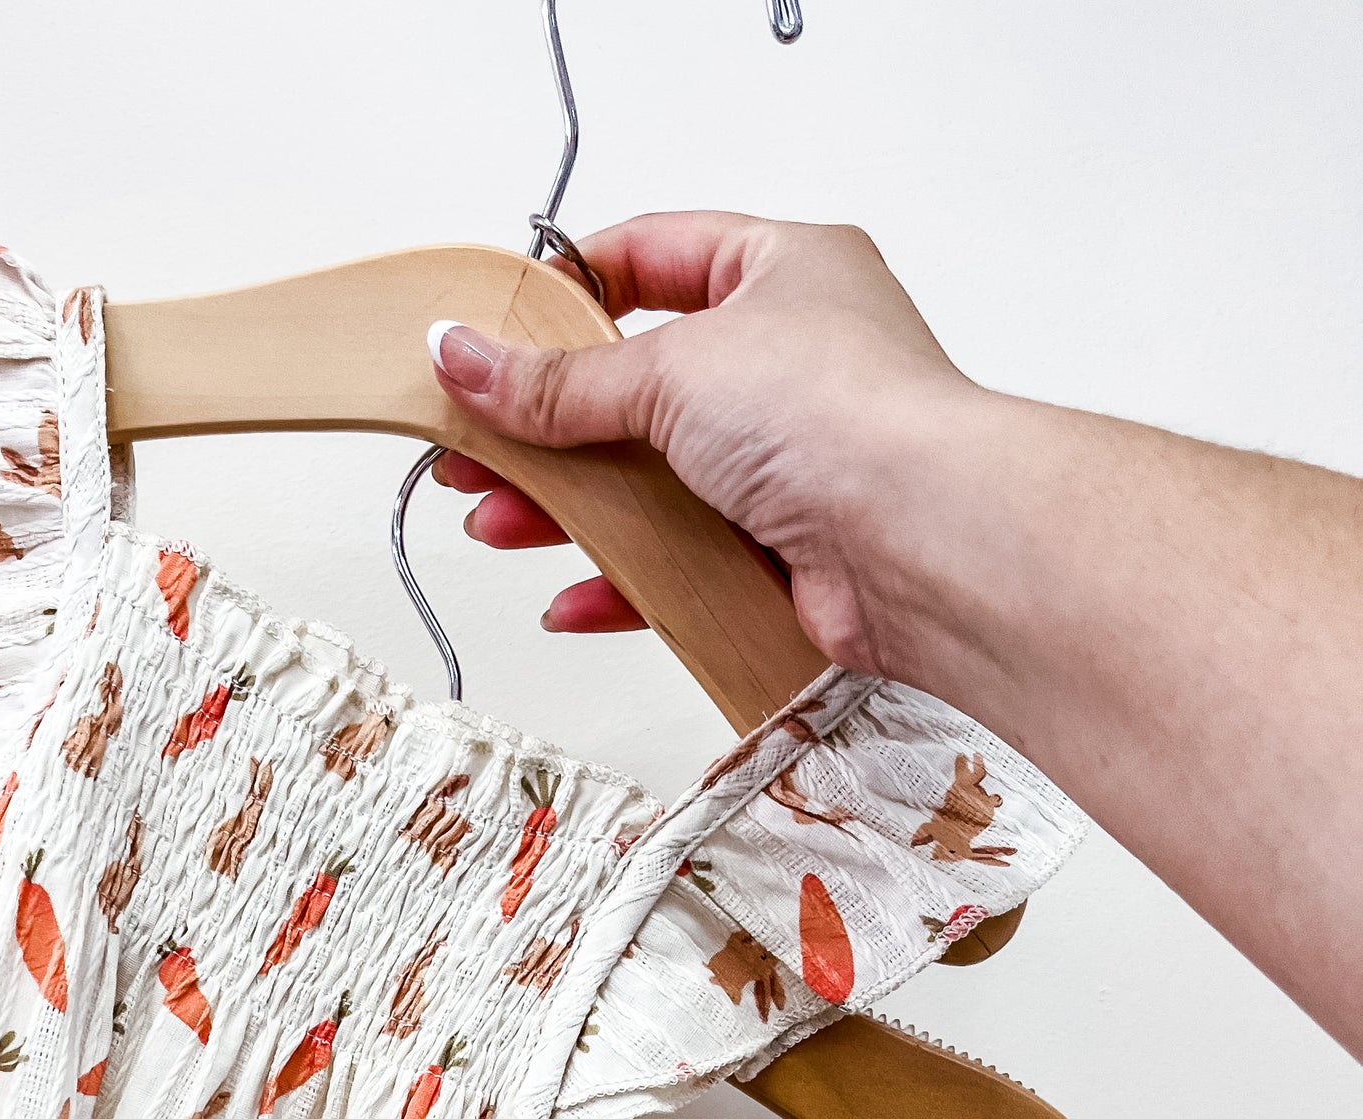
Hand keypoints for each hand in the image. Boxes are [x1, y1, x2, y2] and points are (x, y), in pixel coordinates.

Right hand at [427, 210, 974, 673]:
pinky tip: (574, 594)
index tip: (498, 325)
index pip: (655, 255)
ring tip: (496, 521)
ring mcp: (788, 460)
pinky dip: (626, 580)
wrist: (921, 542)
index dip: (570, 287)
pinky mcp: (783, 550)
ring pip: (653, 481)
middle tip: (477, 444)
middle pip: (639, 384)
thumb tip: (465, 355)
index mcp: (783, 270)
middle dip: (549, 423)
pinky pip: (684, 562)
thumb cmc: (843, 416)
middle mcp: (789, 361)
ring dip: (571, 506)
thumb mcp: (670, 369)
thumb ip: (557, 379)